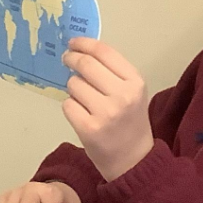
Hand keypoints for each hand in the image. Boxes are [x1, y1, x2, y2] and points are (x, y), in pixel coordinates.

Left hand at [62, 38, 153, 181]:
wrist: (134, 160)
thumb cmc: (130, 121)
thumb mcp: (132, 91)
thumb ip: (112, 71)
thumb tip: (81, 50)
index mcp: (135, 82)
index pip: (104, 52)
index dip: (84, 43)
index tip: (73, 43)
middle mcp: (122, 95)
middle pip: (85, 65)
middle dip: (71, 59)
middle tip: (66, 59)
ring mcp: (105, 113)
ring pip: (73, 84)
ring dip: (73, 87)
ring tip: (84, 98)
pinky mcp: (88, 128)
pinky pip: (67, 104)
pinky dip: (70, 106)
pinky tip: (81, 113)